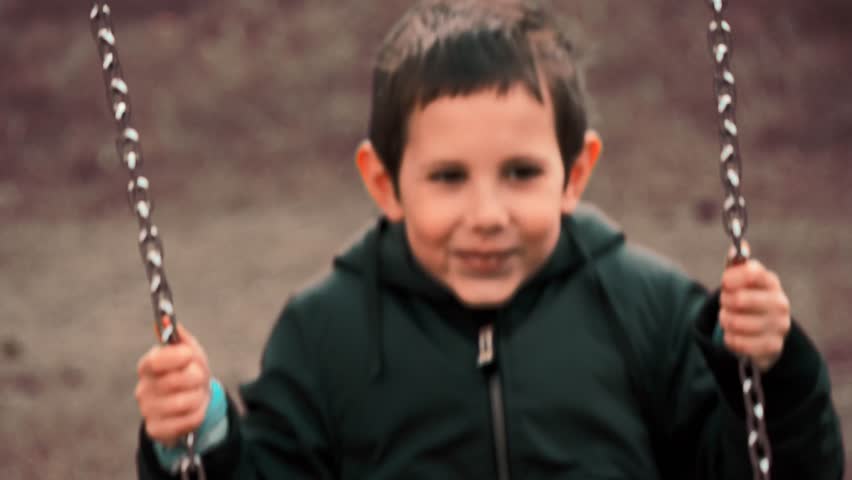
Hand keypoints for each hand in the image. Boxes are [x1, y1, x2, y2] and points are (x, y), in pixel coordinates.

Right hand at [135, 324, 211, 445]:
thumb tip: (166, 321)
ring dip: (199, 397)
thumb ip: (180, 338)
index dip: (176, 357)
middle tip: (198, 378)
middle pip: (175, 381)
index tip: (190, 355)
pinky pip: (188, 421)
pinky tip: (193, 410)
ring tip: (196, 394)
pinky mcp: (156, 430)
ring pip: (184, 402)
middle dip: (196, 378)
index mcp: (148, 366)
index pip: (155, 361)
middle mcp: (143, 388)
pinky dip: (198, 414)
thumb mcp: (190, 354)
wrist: (193, 403)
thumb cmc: (190, 373)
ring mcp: (147, 411)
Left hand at [719, 252, 791, 372]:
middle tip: (726, 303)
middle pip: (738, 299)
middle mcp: (780, 303)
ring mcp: (779, 326)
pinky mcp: (773, 347)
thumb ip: (736, 264)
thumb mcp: (739, 281)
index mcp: (771, 282)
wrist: (763, 334)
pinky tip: (737, 336)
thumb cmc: (747, 300)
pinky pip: (736, 342)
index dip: (731, 277)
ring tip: (731, 319)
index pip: (751, 273)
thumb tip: (739, 246)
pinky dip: (729, 339)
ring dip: (725, 321)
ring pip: (734, 322)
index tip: (725, 282)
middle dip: (724, 302)